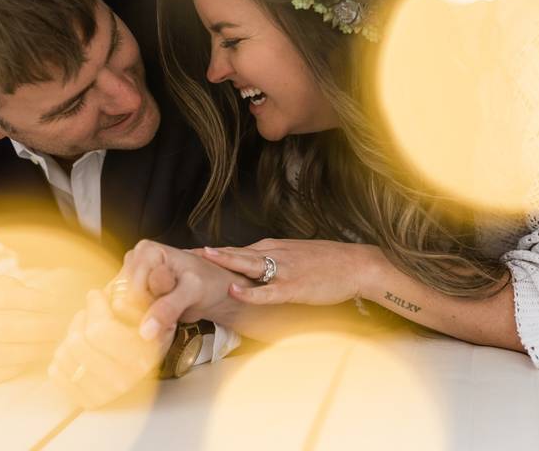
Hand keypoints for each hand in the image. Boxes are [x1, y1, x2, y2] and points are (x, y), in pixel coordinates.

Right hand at [0, 272, 69, 385]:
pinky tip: (28, 361)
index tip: (55, 303)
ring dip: (31, 352)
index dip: (34, 301)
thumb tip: (38, 295)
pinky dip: (12, 371)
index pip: (5, 298)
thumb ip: (5, 284)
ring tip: (52, 346)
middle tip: (60, 328)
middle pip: (5, 330)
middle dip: (40, 329)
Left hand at [49, 289, 172, 408]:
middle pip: (77, 342)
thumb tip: (116, 304)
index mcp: (142, 356)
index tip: (97, 295)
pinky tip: (79, 349)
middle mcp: (124, 380)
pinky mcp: (86, 400)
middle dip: (81, 318)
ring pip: (63, 354)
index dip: (94, 306)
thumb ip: (137, 302)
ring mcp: (104, 394)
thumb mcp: (149, 309)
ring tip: (84, 329)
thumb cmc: (144, 327)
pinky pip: (55, 370)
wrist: (145, 357)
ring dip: (71, 335)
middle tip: (89, 313)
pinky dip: (63, 354)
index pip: (100, 330)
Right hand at [112, 240, 252, 340]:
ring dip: (150, 318)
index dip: (151, 301)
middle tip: (174, 304)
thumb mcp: (193, 291)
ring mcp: (136, 279)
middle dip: (150, 310)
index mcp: (146, 251)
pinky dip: (149, 321)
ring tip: (172, 309)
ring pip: (128, 309)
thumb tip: (145, 330)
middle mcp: (136, 262)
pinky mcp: (139, 294)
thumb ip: (168, 307)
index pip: (132, 289)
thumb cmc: (211, 282)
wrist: (220, 291)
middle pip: (127, 300)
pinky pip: (133, 314)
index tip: (173, 296)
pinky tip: (165, 317)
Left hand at [200, 239, 379, 305]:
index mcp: (272, 248)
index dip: (211, 253)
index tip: (187, 254)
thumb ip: (271, 261)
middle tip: (182, 255)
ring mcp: (284, 270)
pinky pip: (269, 289)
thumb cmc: (327, 264)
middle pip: (235, 253)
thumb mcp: (294, 256)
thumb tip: (249, 270)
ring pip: (249, 264)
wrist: (356, 265)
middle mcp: (274, 254)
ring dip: (225, 261)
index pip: (235, 249)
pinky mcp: (295, 287)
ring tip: (202, 259)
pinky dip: (251, 290)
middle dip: (209, 255)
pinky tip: (235, 290)